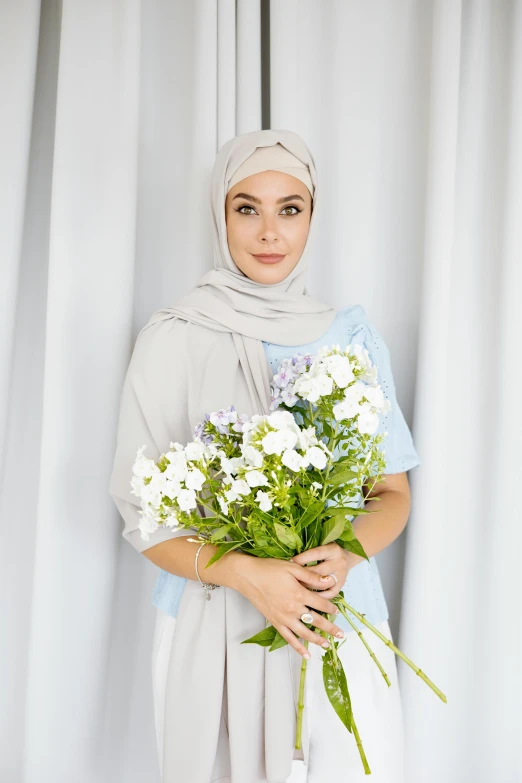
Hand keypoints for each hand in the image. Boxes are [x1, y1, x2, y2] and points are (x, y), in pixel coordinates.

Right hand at [231, 556, 346, 658]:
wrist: (247, 576)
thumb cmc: (269, 569)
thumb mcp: (292, 567)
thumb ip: (311, 576)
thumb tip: (328, 581)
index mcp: (299, 594)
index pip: (321, 604)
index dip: (331, 608)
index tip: (337, 611)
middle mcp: (293, 609)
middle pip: (317, 621)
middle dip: (330, 628)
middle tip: (341, 634)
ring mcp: (284, 618)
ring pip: (305, 633)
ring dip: (318, 640)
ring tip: (327, 645)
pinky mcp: (275, 622)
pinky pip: (289, 638)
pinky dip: (298, 648)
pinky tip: (306, 655)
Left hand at [290, 542, 354, 598]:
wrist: (348, 555)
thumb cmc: (329, 549)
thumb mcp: (323, 544)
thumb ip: (310, 550)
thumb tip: (291, 560)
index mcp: (333, 550)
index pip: (315, 554)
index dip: (301, 559)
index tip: (290, 562)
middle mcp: (338, 562)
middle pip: (319, 571)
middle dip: (303, 575)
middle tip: (291, 578)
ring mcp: (341, 575)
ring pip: (323, 584)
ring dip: (309, 587)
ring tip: (297, 587)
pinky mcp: (341, 585)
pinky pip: (330, 594)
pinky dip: (319, 596)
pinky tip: (309, 596)